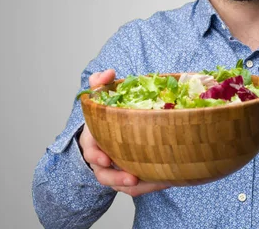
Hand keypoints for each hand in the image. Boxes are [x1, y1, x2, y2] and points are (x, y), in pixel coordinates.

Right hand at [79, 69, 170, 196]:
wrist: (110, 130)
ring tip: (156, 182)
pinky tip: (168, 180)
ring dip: (137, 185)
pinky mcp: (130, 176)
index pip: (90, 150)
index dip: (95, 155)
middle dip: (116, 177)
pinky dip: (151, 184)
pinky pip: (139, 186)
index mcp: (93, 141)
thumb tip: (108, 73)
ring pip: (122, 185)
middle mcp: (102, 159)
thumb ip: (100, 83)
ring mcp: (115, 170)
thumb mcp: (101, 97)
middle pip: (104, 174)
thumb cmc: (107, 116)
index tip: (104, 158)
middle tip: (131, 178)